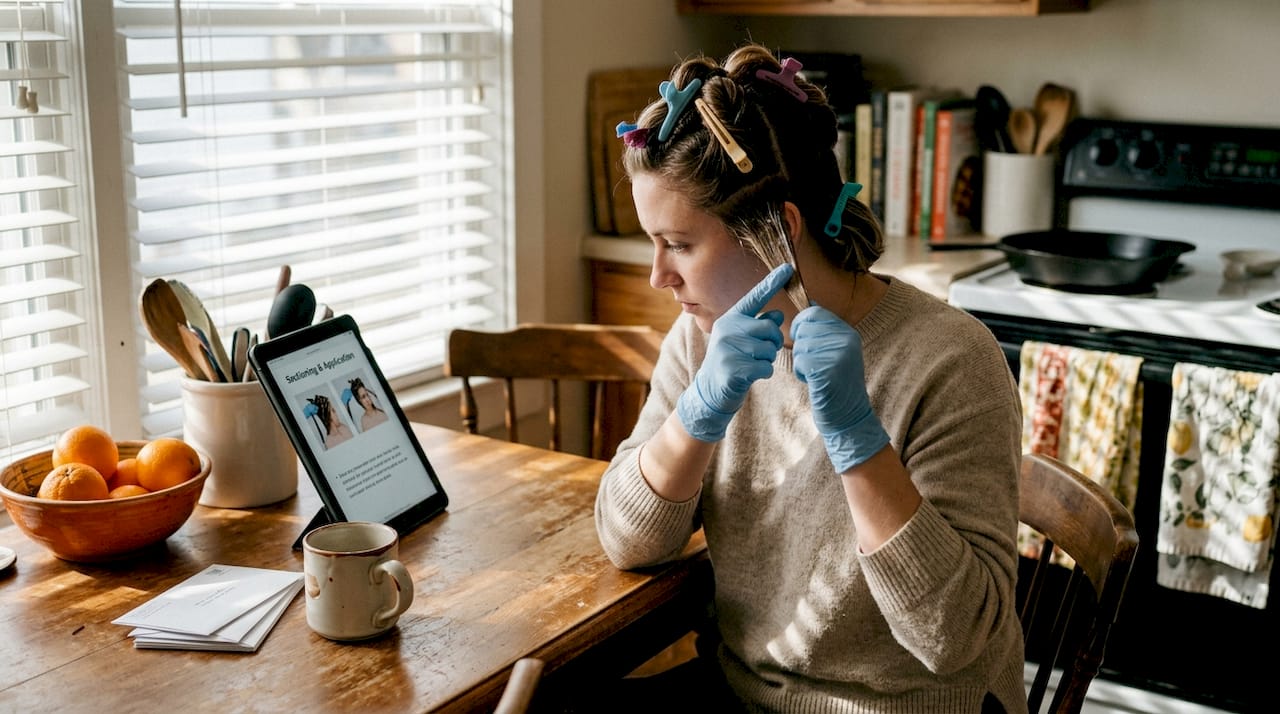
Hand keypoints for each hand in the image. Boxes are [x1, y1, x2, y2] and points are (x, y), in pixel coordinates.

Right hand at [677, 264, 792, 441]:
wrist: (710, 391)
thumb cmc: (731, 362)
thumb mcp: (741, 340)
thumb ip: (758, 325)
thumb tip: (779, 315)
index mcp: (730, 318)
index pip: (755, 297)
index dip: (772, 282)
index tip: (788, 267)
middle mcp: (727, 328)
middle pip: (769, 328)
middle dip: (773, 342)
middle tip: (763, 352)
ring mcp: (728, 348)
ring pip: (769, 349)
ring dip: (767, 360)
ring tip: (751, 364)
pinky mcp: (733, 368)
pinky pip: (765, 367)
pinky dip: (763, 374)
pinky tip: (749, 376)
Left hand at [791, 305, 889, 471]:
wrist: (849, 415)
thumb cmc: (837, 384)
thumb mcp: (837, 351)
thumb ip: (825, 329)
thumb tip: (808, 302)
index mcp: (849, 333)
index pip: (814, 312)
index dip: (801, 324)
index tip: (803, 339)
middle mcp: (846, 340)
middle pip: (803, 328)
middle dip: (800, 346)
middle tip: (814, 363)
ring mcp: (838, 355)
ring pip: (800, 345)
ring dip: (801, 361)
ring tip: (817, 373)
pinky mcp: (827, 371)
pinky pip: (800, 362)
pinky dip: (801, 373)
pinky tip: (814, 382)